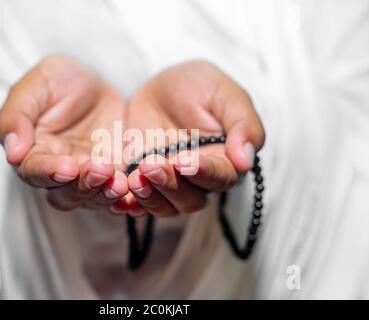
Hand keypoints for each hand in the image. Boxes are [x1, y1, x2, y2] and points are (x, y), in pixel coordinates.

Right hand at [0, 55, 128, 211]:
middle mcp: (59, 171)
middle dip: (82, 186)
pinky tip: (134, 190)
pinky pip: (119, 194)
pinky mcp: (115, 175)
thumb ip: (17, 115)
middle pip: (64, 194)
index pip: (34, 172)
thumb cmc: (62, 80)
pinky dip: (126, 197)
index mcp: (34, 151)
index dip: (49, 173)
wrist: (99, 83)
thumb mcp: (38, 83)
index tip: (66, 168)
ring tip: (120, 182)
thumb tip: (12, 152)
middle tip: (100, 170)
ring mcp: (88, 175)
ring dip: (104, 194)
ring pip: (91, 198)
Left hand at [123, 61, 264, 216]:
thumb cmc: (198, 86)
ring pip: (166, 206)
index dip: (204, 172)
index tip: (186, 161)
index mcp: (225, 159)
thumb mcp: (223, 92)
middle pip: (192, 198)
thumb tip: (246, 161)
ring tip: (135, 177)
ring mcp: (171, 184)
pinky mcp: (145, 183)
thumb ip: (242, 123)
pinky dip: (131, 202)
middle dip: (172, 184)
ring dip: (151, 196)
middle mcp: (199, 179)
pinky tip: (122, 192)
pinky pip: (140, 202)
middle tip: (152, 164)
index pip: (221, 177)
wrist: (159, 88)